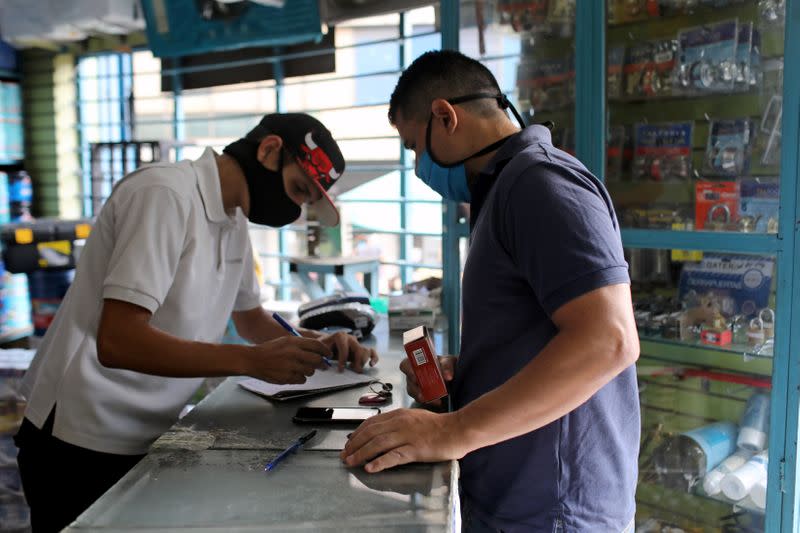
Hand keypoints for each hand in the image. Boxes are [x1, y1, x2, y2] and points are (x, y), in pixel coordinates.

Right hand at [245, 336, 331, 383]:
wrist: (252, 360)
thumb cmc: (270, 350)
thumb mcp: (285, 341)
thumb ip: (301, 345)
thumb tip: (318, 351)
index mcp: (293, 342)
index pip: (317, 345)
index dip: (325, 350)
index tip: (329, 354)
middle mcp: (293, 353)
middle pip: (317, 360)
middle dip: (322, 364)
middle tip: (323, 365)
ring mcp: (290, 366)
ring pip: (310, 371)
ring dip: (309, 371)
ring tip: (301, 368)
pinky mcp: (286, 377)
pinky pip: (302, 380)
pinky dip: (300, 378)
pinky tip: (293, 374)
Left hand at [319, 331, 377, 371]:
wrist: (326, 342)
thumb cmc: (322, 345)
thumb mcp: (319, 347)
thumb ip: (321, 353)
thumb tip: (326, 362)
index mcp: (340, 336)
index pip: (345, 348)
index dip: (343, 360)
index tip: (340, 369)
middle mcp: (350, 338)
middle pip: (359, 349)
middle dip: (357, 362)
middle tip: (352, 370)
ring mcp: (357, 343)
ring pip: (366, 351)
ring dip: (362, 362)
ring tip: (355, 369)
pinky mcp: (361, 349)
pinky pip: (371, 352)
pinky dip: (374, 358)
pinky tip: (371, 364)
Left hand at [340, 408, 466, 472]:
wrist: (458, 429)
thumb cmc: (438, 425)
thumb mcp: (414, 417)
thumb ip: (398, 422)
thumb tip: (382, 431)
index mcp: (399, 415)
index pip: (371, 423)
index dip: (357, 433)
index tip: (349, 442)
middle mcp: (400, 423)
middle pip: (371, 433)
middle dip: (354, 444)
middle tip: (345, 455)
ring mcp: (407, 436)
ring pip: (378, 443)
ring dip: (361, 453)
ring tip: (351, 462)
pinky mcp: (415, 449)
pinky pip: (394, 456)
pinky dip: (380, 462)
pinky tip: (370, 468)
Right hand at [400, 355, 455, 406]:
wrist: (450, 375)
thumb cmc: (445, 364)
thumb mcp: (448, 361)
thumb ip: (447, 366)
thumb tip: (448, 377)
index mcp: (416, 362)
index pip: (405, 365)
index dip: (408, 370)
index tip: (415, 377)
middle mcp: (413, 374)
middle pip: (408, 381)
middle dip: (415, 388)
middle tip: (423, 393)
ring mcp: (415, 385)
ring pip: (413, 393)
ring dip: (422, 396)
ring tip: (433, 400)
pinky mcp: (421, 394)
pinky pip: (421, 399)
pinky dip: (429, 401)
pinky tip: (438, 402)